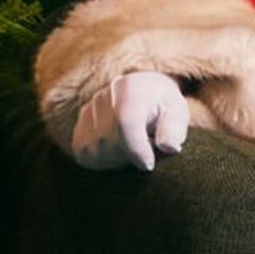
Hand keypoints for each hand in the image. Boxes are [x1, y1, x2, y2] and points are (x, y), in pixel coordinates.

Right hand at [68, 70, 188, 169]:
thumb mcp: (176, 112)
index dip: (136, 149)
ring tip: (131, 147)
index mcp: (131, 88)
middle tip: (145, 149)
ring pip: (94, 151)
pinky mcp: (79, 125)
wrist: (143, 94)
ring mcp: (88, 110)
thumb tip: (169, 146)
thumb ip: (174, 128)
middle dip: (130, 156)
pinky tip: (117, 151)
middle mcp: (104, 97)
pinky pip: (83, 154)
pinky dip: (100, 160)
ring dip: (115, 159)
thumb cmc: (162, 107)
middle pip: (109, 142)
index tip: (148, 165)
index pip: (125, 122)